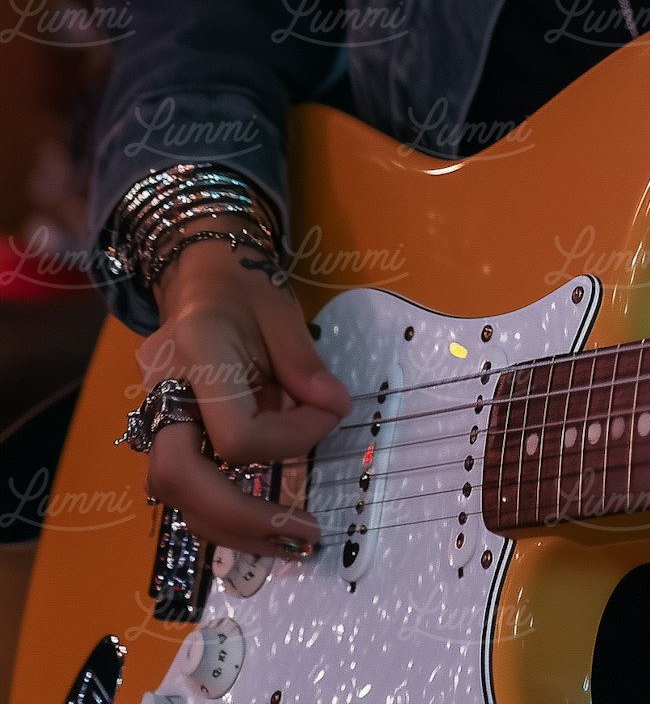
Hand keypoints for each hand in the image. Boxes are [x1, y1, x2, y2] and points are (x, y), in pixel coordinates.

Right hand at [133, 229, 350, 556]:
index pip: (237, 432)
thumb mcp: (283, 313)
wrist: (200, 273)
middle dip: (243, 518)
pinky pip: (182, 481)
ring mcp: (151, 411)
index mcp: (195, 351)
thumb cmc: (245, 287)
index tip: (329, 412)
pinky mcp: (160, 429)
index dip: (292, 438)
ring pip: (173, 493)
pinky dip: (220, 506)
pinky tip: (260, 520)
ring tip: (289, 540)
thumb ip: (305, 366)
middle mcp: (161, 388)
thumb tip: (335, 411)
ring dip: (231, 526)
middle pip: (181, 479)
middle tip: (302, 536)